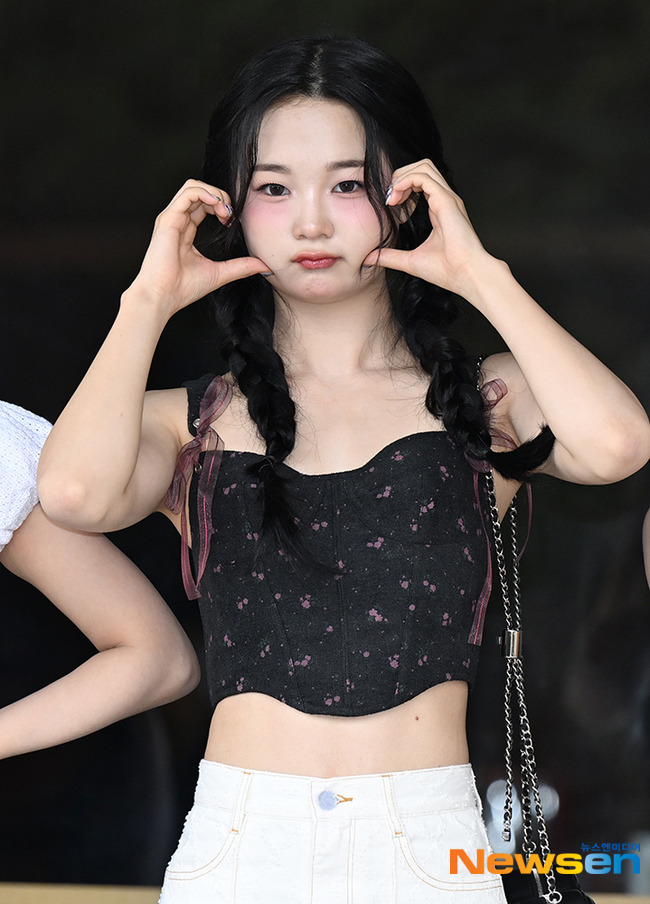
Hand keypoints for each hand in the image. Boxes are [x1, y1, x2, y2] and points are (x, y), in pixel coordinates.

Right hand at [127, 180, 269, 318]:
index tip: (231, 222)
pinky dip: (205, 192)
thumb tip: (264, 266)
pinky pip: (188, 192)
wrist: (164, 297)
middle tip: (230, 215)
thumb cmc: (183, 288)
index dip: (221, 207)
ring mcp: (171, 218)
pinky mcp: (168, 219)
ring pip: (193, 186)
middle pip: (199, 192)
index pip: (203, 205)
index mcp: (185, 231)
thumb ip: (241, 266)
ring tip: (224, 210)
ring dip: (213, 192)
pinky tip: (217, 205)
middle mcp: (177, 222)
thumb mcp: (220, 273)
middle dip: (220, 197)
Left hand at [363, 160, 490, 294]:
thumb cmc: (447, 270)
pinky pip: (424, 177)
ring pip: (424, 166)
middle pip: (423, 167)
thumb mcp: (410, 261)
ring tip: (392, 196)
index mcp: (439, 209)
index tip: (390, 204)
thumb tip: (370, 258)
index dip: (402, 186)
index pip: (421, 182)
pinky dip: (406, 181)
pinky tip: (396, 196)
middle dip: (401, 175)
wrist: (465, 276)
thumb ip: (390, 256)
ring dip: (402, 176)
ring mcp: (447, 198)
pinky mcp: (447, 201)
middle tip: (388, 197)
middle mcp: (445, 200)